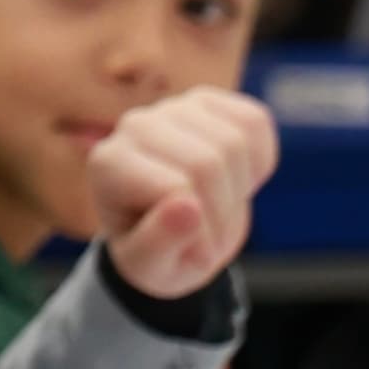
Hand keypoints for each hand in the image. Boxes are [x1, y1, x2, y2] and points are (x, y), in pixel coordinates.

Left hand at [89, 83, 279, 297]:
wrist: (175, 233)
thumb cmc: (155, 251)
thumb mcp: (150, 267)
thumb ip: (160, 243)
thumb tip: (188, 207)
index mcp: (109, 164)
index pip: (177, 190)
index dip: (201, 233)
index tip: (193, 255)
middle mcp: (135, 125)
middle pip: (208, 163)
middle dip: (223, 215)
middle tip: (210, 238)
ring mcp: (174, 107)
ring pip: (235, 142)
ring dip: (241, 192)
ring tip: (217, 211)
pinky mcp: (210, 101)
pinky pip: (255, 122)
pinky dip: (259, 162)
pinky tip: (235, 179)